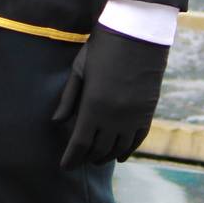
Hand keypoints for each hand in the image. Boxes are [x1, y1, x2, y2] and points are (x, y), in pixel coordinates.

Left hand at [52, 25, 168, 170]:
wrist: (136, 35)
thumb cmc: (101, 49)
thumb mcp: (79, 71)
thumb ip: (68, 99)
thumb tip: (56, 122)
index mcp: (93, 107)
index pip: (80, 144)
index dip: (71, 158)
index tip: (64, 167)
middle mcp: (114, 117)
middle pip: (99, 149)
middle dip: (86, 158)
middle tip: (78, 160)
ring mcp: (133, 116)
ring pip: (118, 148)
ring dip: (106, 156)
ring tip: (96, 158)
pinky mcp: (147, 112)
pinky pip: (137, 140)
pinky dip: (128, 151)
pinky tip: (119, 156)